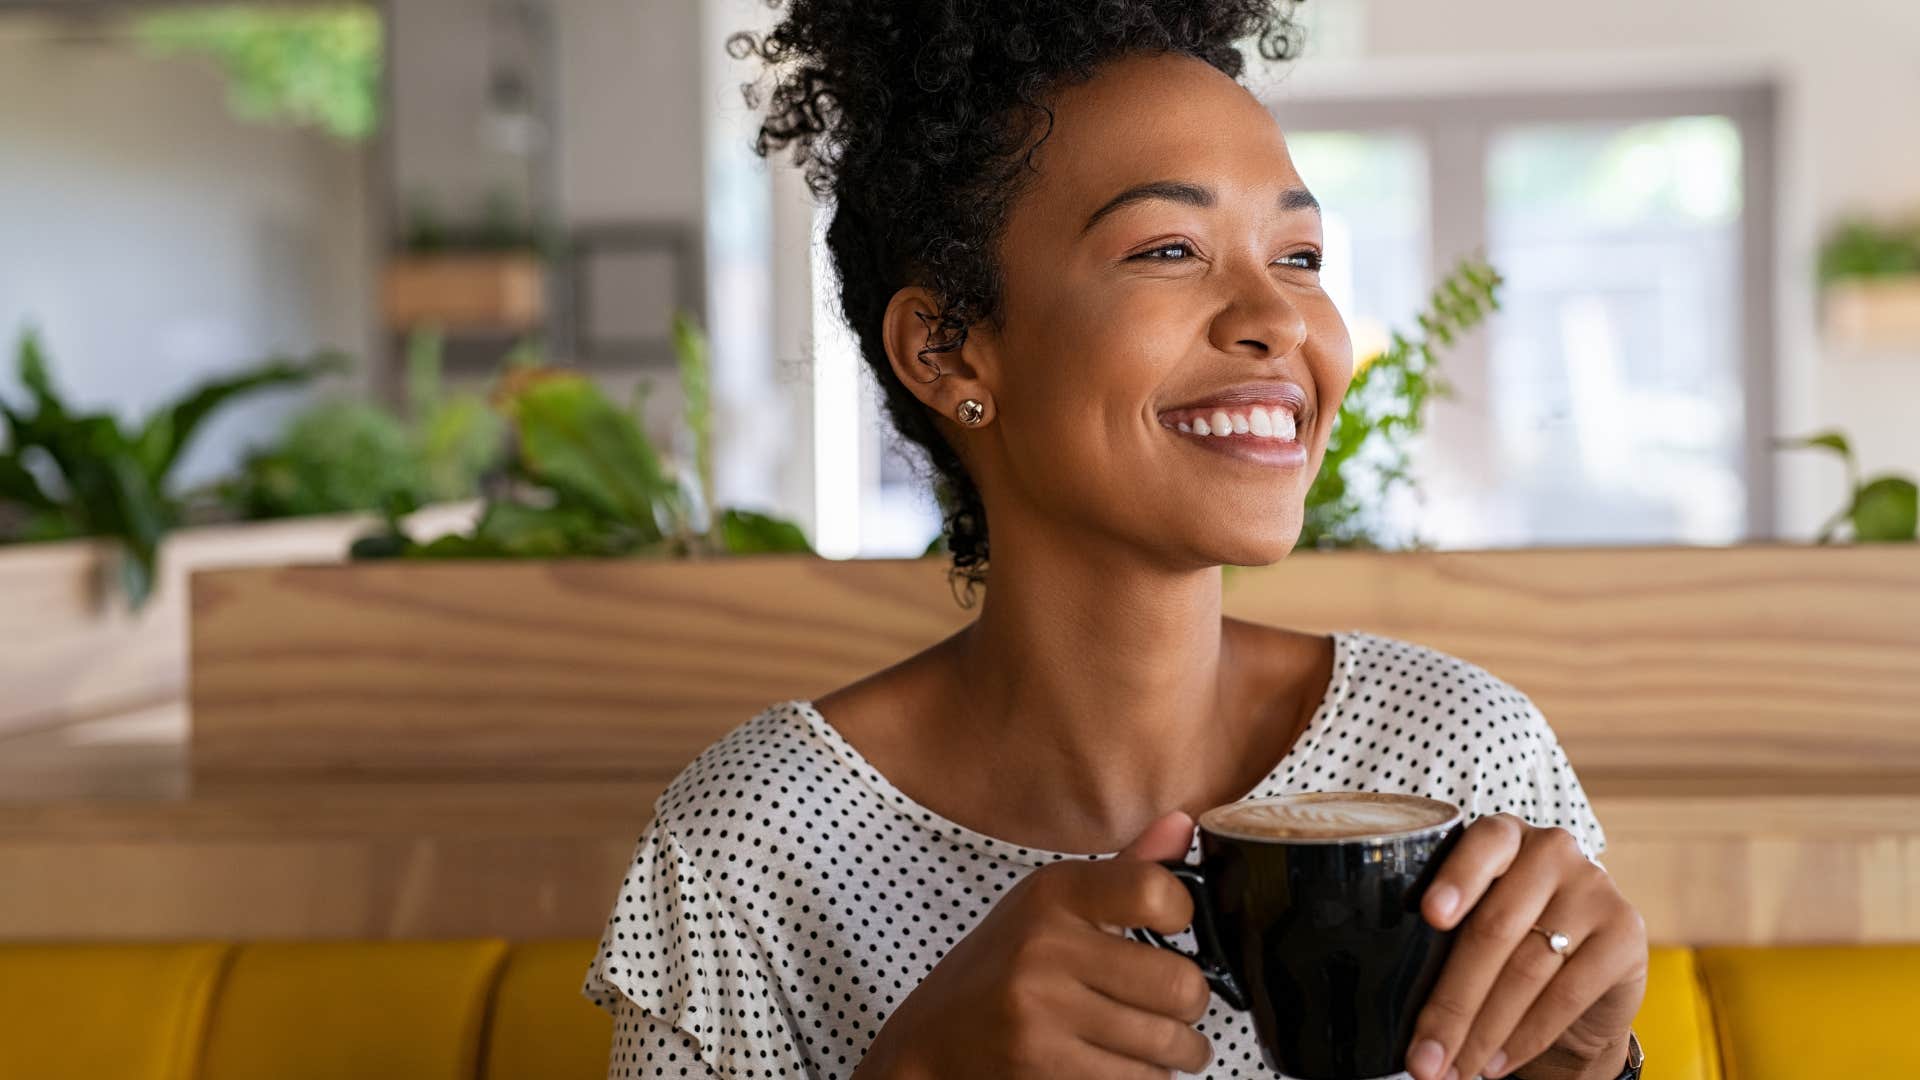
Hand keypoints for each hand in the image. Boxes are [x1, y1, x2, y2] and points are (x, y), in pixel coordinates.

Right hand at [853, 811, 1213, 1079]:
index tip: (1173, 930)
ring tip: (1164, 1044)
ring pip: (1167, 1044)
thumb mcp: (1050, 907)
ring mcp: (1040, 1011)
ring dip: (1179, 1052)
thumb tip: (1184, 823)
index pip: (1156, 890)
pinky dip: (1146, 1079)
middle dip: (1192, 1005)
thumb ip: (1124, 871)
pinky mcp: (1043, 1066)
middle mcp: (1045, 947)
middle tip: (1178, 1008)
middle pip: (1180, 983)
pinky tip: (1125, 1064)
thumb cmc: (1002, 969)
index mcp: (1053, 894)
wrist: (932, 1041)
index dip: (1182, 913)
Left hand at [1405, 814, 1647, 1079]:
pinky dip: (1527, 1036)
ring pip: (1527, 969)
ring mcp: (1594, 888)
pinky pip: (1568, 993)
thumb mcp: (1477, 922)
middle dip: (1452, 1004)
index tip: (1430, 915)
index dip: (1455, 879)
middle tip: (1422, 1058)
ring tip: (1454, 1069)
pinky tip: (1496, 1062)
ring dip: (1484, 1031)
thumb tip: (1395, 1002)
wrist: (1587, 975)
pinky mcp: (1625, 933)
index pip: (1481, 846)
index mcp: (1504, 835)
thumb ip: (1447, 935)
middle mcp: (1552, 850)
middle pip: (1494, 929)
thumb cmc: (1510, 942)